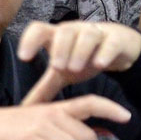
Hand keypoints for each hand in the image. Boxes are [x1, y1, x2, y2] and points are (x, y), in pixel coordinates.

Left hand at [18, 19, 140, 101]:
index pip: (38, 30)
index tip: (23, 58)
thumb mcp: (61, 75)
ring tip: (75, 68)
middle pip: (64, 31)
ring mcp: (96, 32)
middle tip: (57, 67)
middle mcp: (74, 31)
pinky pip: (111, 42)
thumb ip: (43, 89)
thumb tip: (24, 109)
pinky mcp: (116, 39)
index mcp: (55, 37)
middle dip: (59, 49)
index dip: (29, 40)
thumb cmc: (81, 59)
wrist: (117, 49)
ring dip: (80, 51)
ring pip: (88, 34)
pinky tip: (100, 64)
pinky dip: (105, 52)